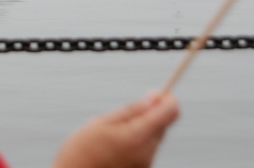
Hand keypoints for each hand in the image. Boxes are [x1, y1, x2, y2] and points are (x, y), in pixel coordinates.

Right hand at [53, 92, 178, 167]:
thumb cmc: (82, 152)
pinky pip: (146, 149)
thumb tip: (153, 98)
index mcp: (138, 136)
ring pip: (153, 137)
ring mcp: (145, 164)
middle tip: (123, 114)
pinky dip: (136, 142)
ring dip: (141, 129)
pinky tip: (115, 146)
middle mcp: (147, 152)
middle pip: (162, 125)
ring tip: (113, 133)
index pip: (170, 112)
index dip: (166, 98)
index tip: (154, 93)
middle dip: (149, 114)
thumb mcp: (102, 122)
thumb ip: (131, 110)